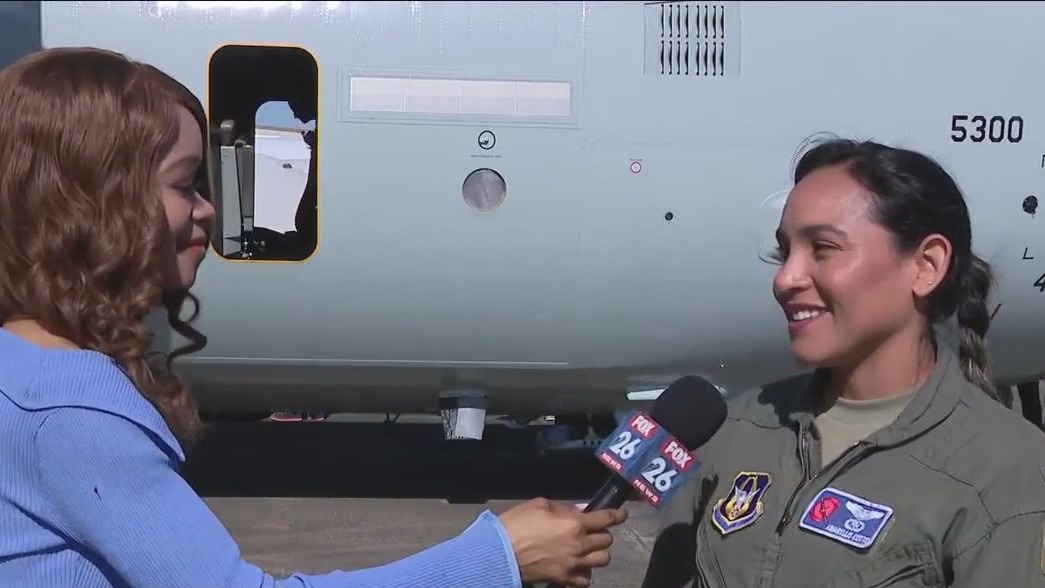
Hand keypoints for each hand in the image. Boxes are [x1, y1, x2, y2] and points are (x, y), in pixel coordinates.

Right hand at [498, 498, 627, 586]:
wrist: (501, 552)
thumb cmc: (518, 523)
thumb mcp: (540, 504)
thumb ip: (564, 508)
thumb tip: (581, 511)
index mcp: (575, 523)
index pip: (606, 518)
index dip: (618, 515)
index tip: (621, 514)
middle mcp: (580, 545)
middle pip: (607, 540)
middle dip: (602, 533)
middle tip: (593, 531)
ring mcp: (574, 565)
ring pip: (603, 560)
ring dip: (598, 553)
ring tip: (588, 550)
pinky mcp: (565, 579)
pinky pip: (586, 579)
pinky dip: (585, 573)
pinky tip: (578, 567)